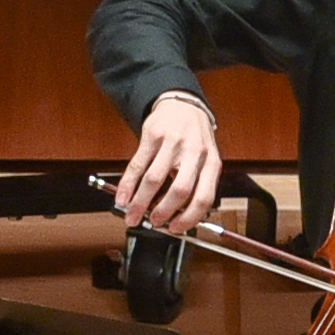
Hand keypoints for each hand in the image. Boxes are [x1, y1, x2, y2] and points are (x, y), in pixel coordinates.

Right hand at [112, 92, 222, 234]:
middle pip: (179, 190)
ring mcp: (173, 143)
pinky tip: (122, 197)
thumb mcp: (205, 160)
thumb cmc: (195, 138)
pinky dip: (128, 185)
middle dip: (163, 212)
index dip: (188, 218)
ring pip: (154, 180)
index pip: (204, 198)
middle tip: (154, 222)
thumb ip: (196, 185)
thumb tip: (176, 216)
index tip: (175, 228)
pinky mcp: (153, 135)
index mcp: (211, 163)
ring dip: (140, 202)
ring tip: (133, 214)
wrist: (183, 105)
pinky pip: (137, 165)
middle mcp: (194, 152)